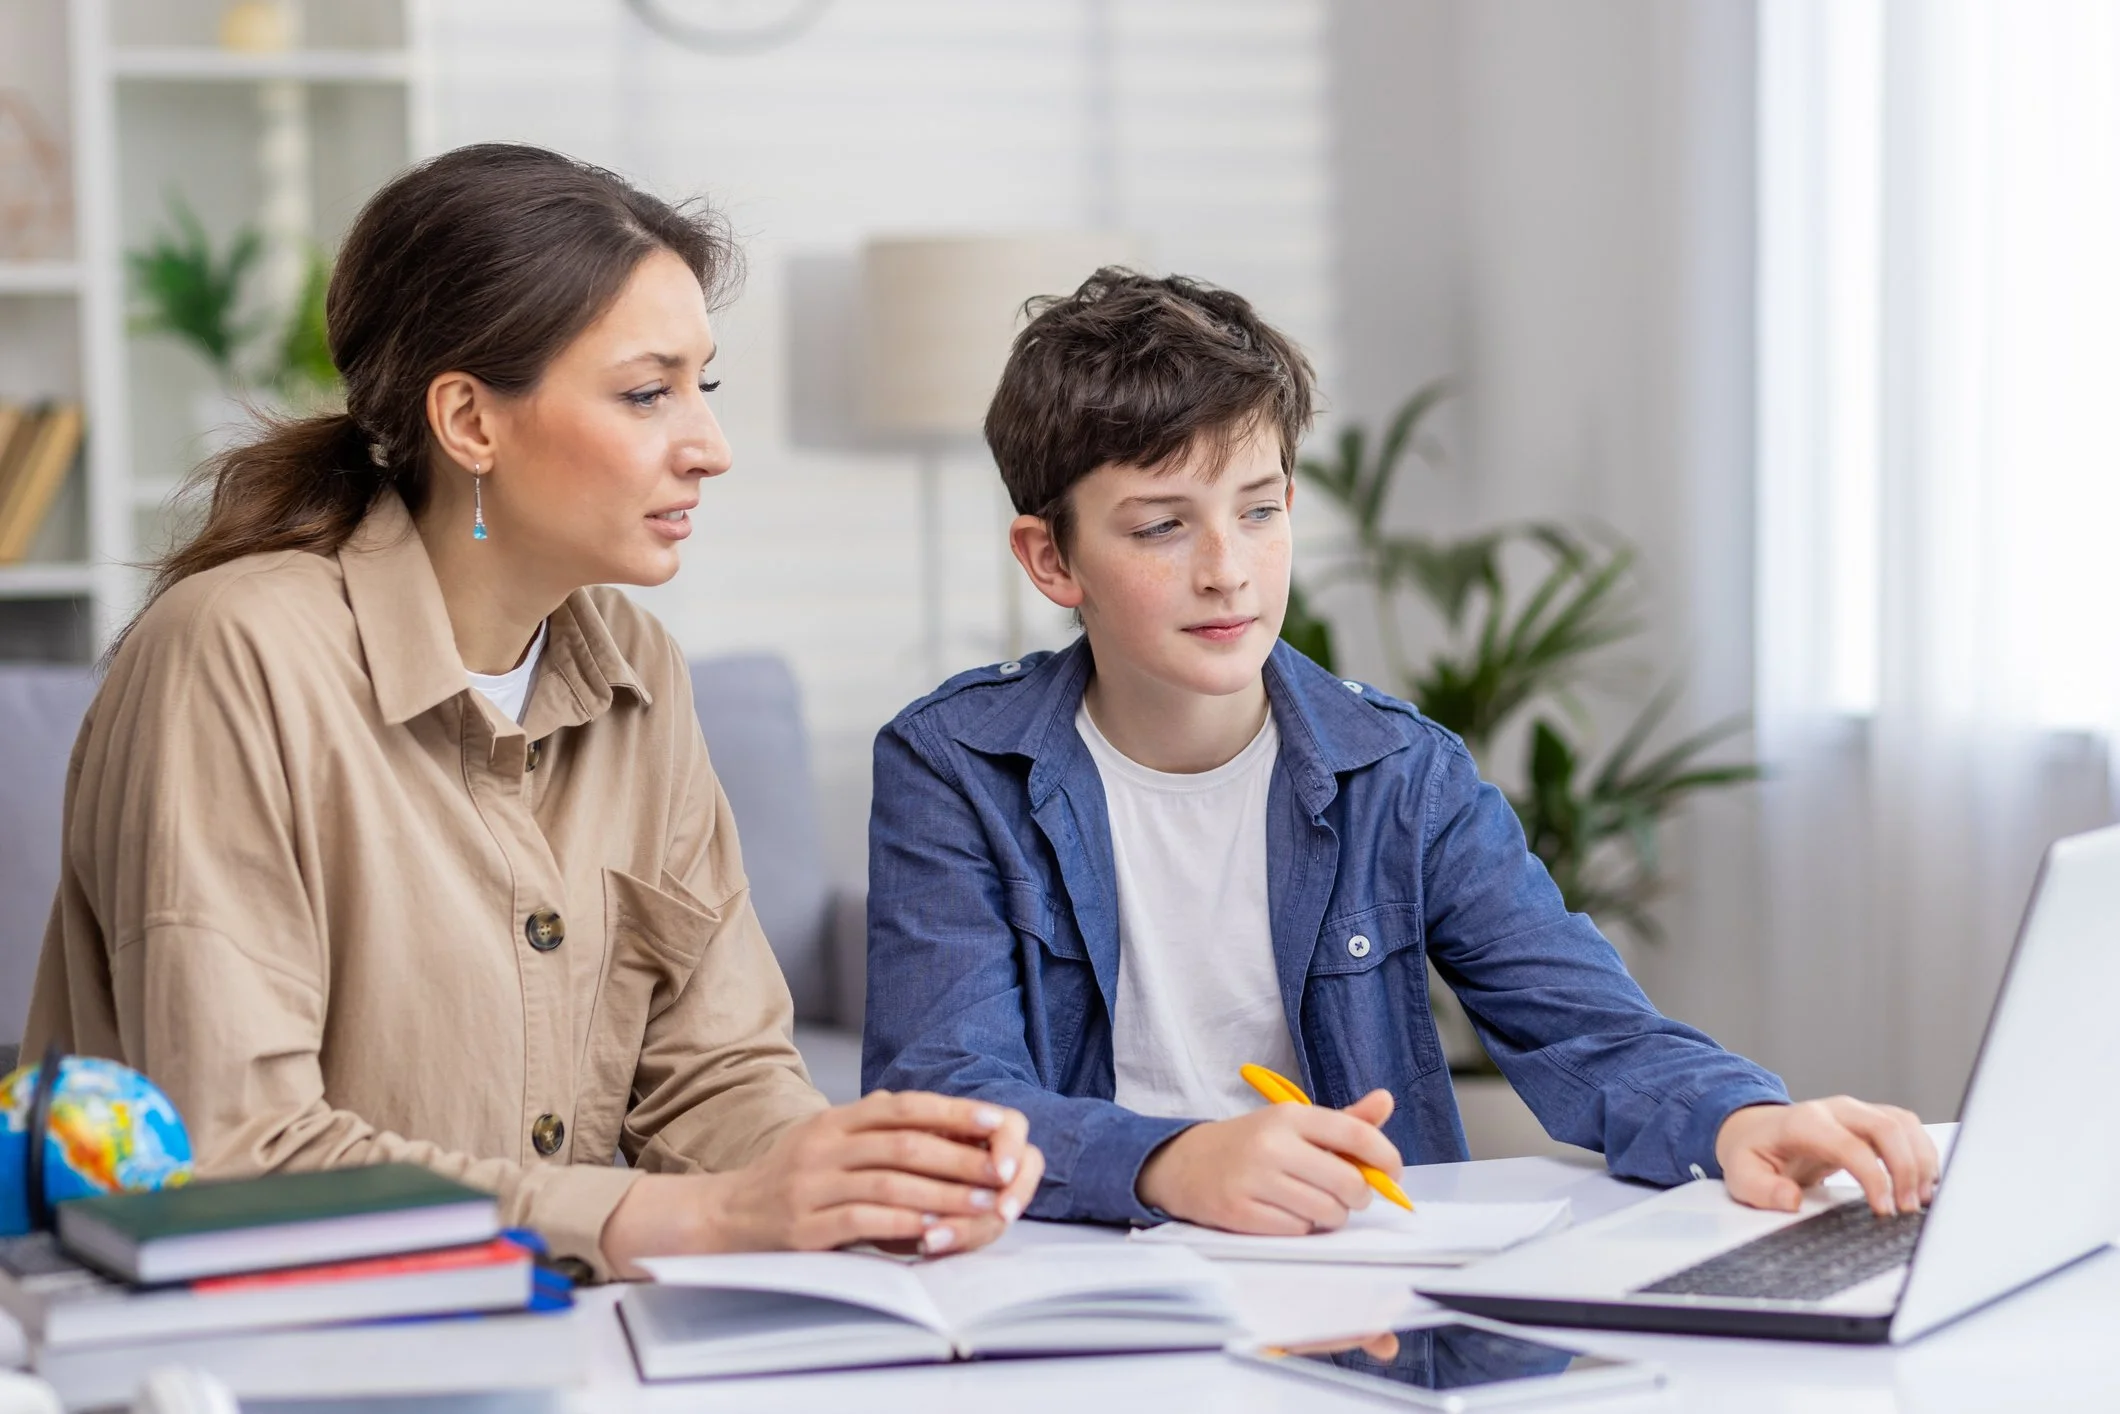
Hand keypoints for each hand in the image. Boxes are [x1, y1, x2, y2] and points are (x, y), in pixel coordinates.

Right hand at [600, 1090, 1044, 1275]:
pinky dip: (904, 1224)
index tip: (997, 1121)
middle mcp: (822, 1146)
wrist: (722, 1218)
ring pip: (890, 1182)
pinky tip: (935, 1230)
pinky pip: (863, 1220)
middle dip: (961, 1156)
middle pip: (904, 1143)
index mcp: (834, 1121)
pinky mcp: (803, 1227)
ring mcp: (811, 1186)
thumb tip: (940, 1118)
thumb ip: (874, 1130)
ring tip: (984, 1203)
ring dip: (945, 1193)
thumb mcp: (826, 1142)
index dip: (953, 1111)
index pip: (902, 1107)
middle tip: (1003, 1170)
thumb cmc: (787, 1181)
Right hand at [1136, 1090, 1401, 1234]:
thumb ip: (1344, 1121)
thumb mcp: (1293, 1123)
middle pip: (1348, 1183)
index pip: (1356, 1135)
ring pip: (1327, 1212)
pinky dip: (1302, 1228)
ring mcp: (1254, 1179)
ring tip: (1314, 1204)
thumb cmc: (1251, 1144)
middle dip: (1359, 1197)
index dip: (1386, 1158)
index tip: (1392, 1174)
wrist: (1184, 1163)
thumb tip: (1386, 1100)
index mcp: (1290, 1116)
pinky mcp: (1240, 1212)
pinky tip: (1287, 1214)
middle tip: (1349, 1196)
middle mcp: (1272, 1144)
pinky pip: (1298, 1231)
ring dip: (1331, 1215)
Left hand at [1716, 1097, 1937, 1216]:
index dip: (1874, 1177)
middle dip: (1906, 1168)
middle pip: (1886, 1127)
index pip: (1851, 1145)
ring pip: (1903, 1123)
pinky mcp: (1870, 1120)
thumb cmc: (1752, 1154)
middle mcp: (1835, 1110)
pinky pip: (1907, 1128)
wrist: (1755, 1131)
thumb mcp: (1741, 1176)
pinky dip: (1922, 1153)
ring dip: (1920, 1160)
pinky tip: (1923, 1182)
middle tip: (1908, 1208)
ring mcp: (1855, 1111)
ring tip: (1920, 1199)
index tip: (1884, 1209)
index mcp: (1805, 1122)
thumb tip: (1791, 1200)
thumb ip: (1762, 1190)